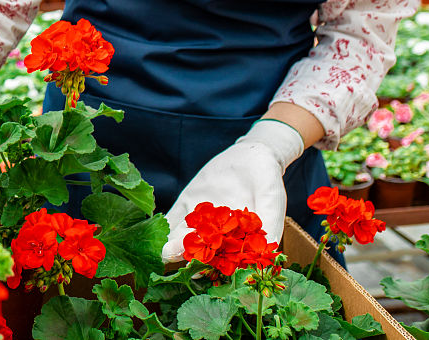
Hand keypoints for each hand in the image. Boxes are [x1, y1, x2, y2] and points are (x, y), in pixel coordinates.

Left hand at [161, 119, 304, 260]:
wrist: (252, 158)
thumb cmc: (268, 183)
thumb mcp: (272, 201)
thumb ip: (271, 223)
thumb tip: (274, 245)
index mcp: (237, 241)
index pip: (223, 260)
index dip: (211, 267)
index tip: (198, 271)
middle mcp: (216, 237)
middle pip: (199, 251)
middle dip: (183, 255)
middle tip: (169, 256)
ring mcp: (199, 222)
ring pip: (183, 236)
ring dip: (170, 242)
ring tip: (160, 248)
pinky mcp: (187, 205)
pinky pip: (174, 217)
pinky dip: (164, 222)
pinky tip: (154, 227)